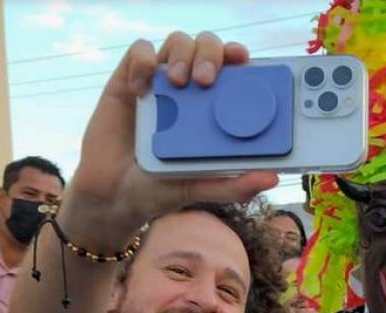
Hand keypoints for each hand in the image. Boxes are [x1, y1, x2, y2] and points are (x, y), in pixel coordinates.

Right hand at [57, 32, 278, 247]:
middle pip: (208, 48)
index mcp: (212, 110)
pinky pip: (138, 52)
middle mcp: (189, 92)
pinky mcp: (128, 82)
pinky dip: (142, 61)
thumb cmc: (159, 190)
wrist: (113, 197)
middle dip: (211, 53)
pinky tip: (141, 89)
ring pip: (178, 42)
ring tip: (177, 81)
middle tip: (206, 80)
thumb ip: (233, 185)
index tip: (244, 61)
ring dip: (182, 53)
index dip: (239, 57)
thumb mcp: (198, 189)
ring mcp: (160, 84)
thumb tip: (271, 177)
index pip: (232, 71)